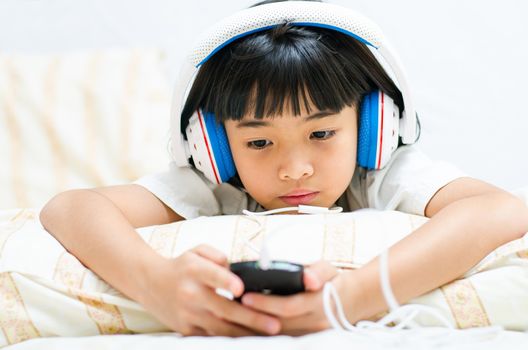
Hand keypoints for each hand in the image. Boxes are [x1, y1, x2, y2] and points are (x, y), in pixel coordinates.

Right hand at [139, 244, 280, 335]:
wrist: (149, 282)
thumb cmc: (181, 265)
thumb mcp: (197, 251)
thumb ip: (218, 256)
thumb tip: (237, 270)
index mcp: (194, 270)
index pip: (212, 275)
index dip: (226, 281)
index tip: (241, 289)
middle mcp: (190, 293)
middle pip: (224, 308)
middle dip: (251, 318)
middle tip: (274, 324)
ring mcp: (187, 313)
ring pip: (220, 327)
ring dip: (245, 332)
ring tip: (267, 334)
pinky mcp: (185, 328)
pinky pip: (210, 336)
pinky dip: (228, 338)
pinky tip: (247, 338)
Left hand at [240, 260, 344, 334]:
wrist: (350, 302)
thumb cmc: (333, 282)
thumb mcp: (328, 269)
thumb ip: (317, 272)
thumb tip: (308, 277)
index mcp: (319, 303)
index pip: (289, 306)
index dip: (266, 302)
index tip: (246, 296)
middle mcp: (315, 323)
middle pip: (278, 324)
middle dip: (253, 317)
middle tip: (231, 307)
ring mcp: (310, 336)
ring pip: (277, 337)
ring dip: (253, 329)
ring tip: (231, 319)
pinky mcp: (304, 341)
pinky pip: (280, 341)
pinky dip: (261, 335)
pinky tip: (244, 328)